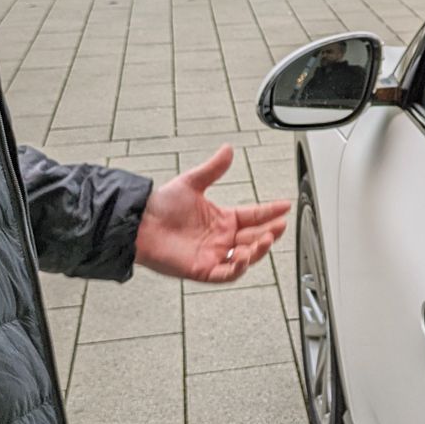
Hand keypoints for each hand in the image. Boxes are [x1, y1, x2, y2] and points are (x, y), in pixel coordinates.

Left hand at [135, 146, 290, 282]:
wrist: (139, 223)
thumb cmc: (160, 206)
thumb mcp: (191, 182)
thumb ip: (213, 169)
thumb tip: (228, 149)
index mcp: (221, 219)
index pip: (253, 216)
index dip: (270, 211)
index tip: (285, 205)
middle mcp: (220, 238)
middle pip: (254, 237)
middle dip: (270, 233)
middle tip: (280, 225)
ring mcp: (213, 255)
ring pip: (245, 257)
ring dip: (259, 250)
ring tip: (266, 239)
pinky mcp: (202, 269)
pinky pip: (226, 274)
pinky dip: (238, 268)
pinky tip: (245, 256)